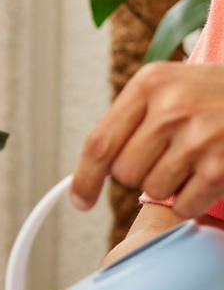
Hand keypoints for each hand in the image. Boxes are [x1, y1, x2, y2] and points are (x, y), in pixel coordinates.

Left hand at [70, 61, 223, 220]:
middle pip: (124, 173)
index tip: (80, 201)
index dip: (85, 179)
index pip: (100, 142)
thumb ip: (130, 119)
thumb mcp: (168, 86)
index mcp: (150, 84)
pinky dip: (190, 200)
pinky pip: (183, 206)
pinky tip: (205, 174)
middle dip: (139, 173)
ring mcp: (199, 139)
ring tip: (190, 159)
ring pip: (153, 191)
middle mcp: (172, 108)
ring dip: (168, 185)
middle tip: (165, 155)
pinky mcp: (220, 168)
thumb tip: (95, 171)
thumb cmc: (212, 94)